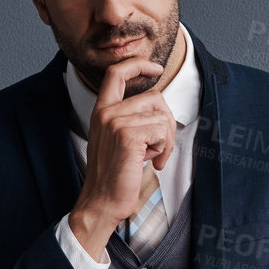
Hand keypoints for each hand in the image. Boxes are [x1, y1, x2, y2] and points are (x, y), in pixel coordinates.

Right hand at [68, 56, 176, 257]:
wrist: (101, 203)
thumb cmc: (112, 177)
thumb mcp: (117, 141)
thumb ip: (131, 120)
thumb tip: (160, 110)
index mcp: (102, 111)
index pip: (117, 73)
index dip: (139, 64)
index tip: (156, 68)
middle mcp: (107, 113)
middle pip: (154, 97)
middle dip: (167, 122)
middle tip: (161, 147)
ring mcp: (115, 123)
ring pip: (162, 115)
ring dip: (166, 140)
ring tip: (153, 157)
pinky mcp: (128, 136)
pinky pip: (162, 130)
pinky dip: (164, 148)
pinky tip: (152, 162)